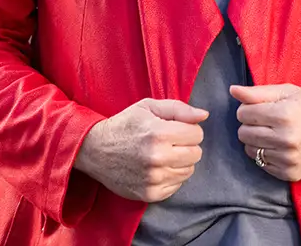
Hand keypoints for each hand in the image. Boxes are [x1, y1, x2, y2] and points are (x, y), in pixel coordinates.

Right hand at [75, 98, 208, 201]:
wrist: (96, 150)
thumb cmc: (125, 124)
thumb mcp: (149, 107)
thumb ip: (179, 109)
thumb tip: (204, 115)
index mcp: (159, 133)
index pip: (197, 134)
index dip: (189, 129)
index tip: (175, 128)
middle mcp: (158, 158)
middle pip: (196, 154)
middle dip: (187, 145)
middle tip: (170, 141)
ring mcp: (154, 179)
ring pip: (189, 171)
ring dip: (180, 161)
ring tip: (163, 153)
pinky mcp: (150, 194)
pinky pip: (177, 185)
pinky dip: (171, 176)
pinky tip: (157, 167)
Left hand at [230, 83, 300, 181]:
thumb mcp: (287, 91)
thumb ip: (257, 92)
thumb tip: (232, 90)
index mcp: (283, 115)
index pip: (243, 113)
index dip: (247, 108)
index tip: (258, 107)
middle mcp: (285, 139)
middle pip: (243, 133)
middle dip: (249, 124)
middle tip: (264, 120)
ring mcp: (288, 159)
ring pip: (250, 150)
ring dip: (256, 140)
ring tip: (271, 132)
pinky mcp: (290, 174)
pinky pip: (262, 165)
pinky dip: (265, 154)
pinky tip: (277, 146)